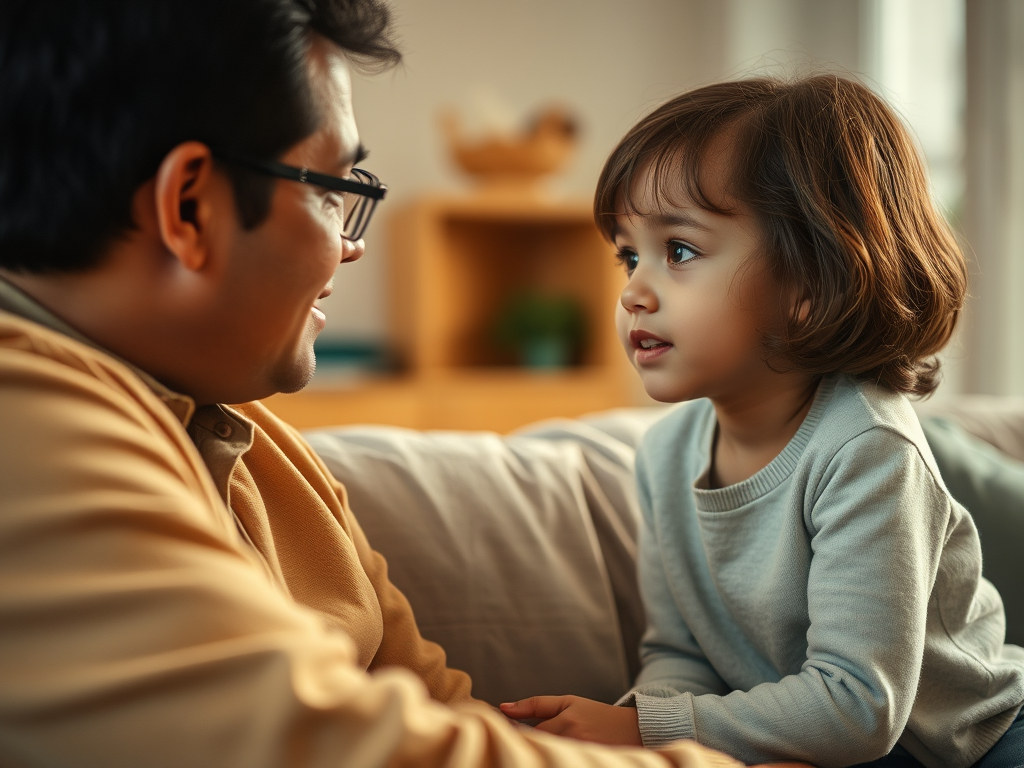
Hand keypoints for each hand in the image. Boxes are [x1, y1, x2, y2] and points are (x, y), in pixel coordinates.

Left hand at [499, 695, 641, 745]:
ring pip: (548, 755)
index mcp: (567, 722)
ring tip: (538, 746)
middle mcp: (574, 740)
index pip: (529, 733)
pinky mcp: (586, 763)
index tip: (503, 728)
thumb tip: (503, 707)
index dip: (515, 733)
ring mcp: (581, 754)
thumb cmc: (597, 714)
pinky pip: (562, 759)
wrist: (633, 730)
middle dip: (526, 744)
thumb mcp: (569, 702)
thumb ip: (536, 704)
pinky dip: (554, 757)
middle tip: (520, 739)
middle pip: (538, 748)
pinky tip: (552, 753)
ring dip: (539, 752)